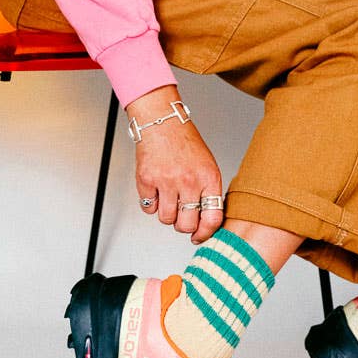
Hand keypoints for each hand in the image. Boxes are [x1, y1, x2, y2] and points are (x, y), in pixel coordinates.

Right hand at [126, 85, 223, 243]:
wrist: (162, 122)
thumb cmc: (185, 142)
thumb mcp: (207, 165)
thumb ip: (208, 192)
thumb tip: (207, 221)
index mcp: (208, 178)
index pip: (212, 218)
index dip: (205, 233)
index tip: (199, 236)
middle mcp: (188, 181)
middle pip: (186, 225)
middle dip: (183, 224)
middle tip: (181, 215)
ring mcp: (166, 181)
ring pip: (166, 219)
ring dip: (166, 213)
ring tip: (168, 197)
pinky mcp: (146, 180)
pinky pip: (148, 208)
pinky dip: (151, 203)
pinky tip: (156, 189)